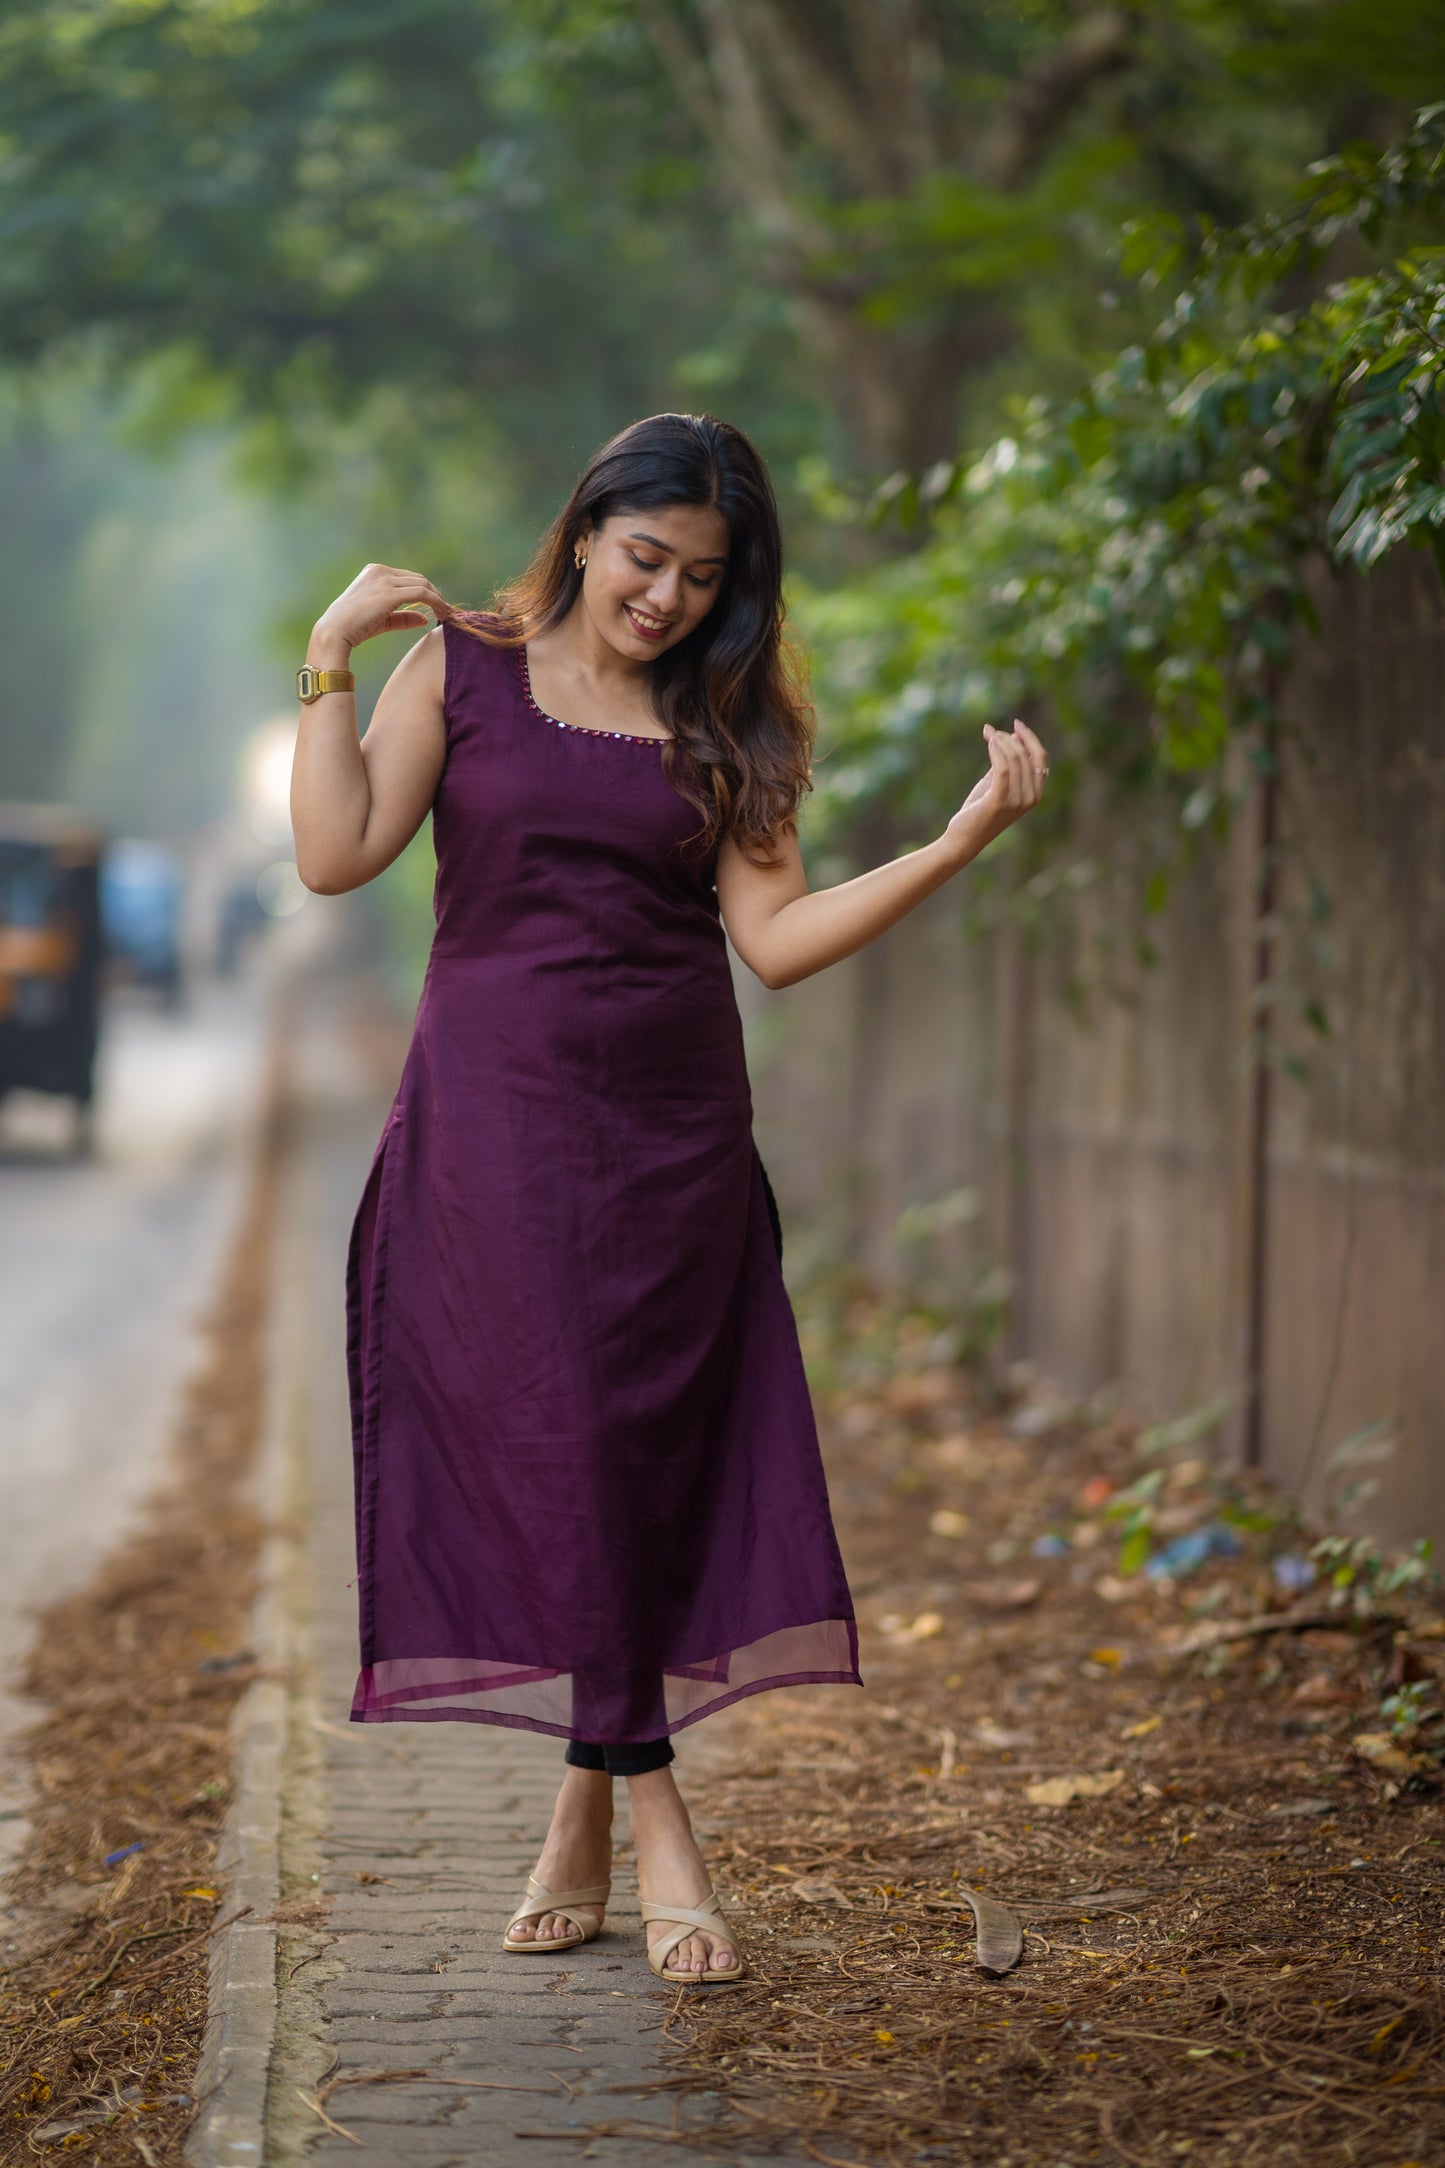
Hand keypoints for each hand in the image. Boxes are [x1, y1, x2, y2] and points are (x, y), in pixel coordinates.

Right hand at [308, 563, 456, 663]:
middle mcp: (380, 571)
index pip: (409, 578)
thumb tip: (425, 619)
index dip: (427, 592)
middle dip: (436, 595)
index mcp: (375, 572)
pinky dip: (436, 603)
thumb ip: (403, 617)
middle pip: (419, 579)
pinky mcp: (389, 592)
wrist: (334, 633)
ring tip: (448, 615)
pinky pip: (422, 593)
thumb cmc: (354, 629)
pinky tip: (443, 615)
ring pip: (423, 585)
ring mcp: (384, 579)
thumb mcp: (382, 620)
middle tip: (448, 611)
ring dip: (439, 600)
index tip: (439, 607)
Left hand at [945, 718, 1048, 852]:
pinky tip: (989, 741)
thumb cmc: (978, 811)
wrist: (963, 839)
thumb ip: (1007, 764)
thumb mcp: (995, 784)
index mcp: (1035, 794)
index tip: (1017, 724)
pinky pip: (1002, 769)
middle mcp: (1030, 798)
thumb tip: (1013, 737)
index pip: (1041, 759)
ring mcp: (1017, 802)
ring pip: (1015, 760)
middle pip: (1027, 756)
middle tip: (991, 731)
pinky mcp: (999, 802)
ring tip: (987, 733)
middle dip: (1011, 738)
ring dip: (1001, 741)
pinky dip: (996, 751)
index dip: (1031, 739)